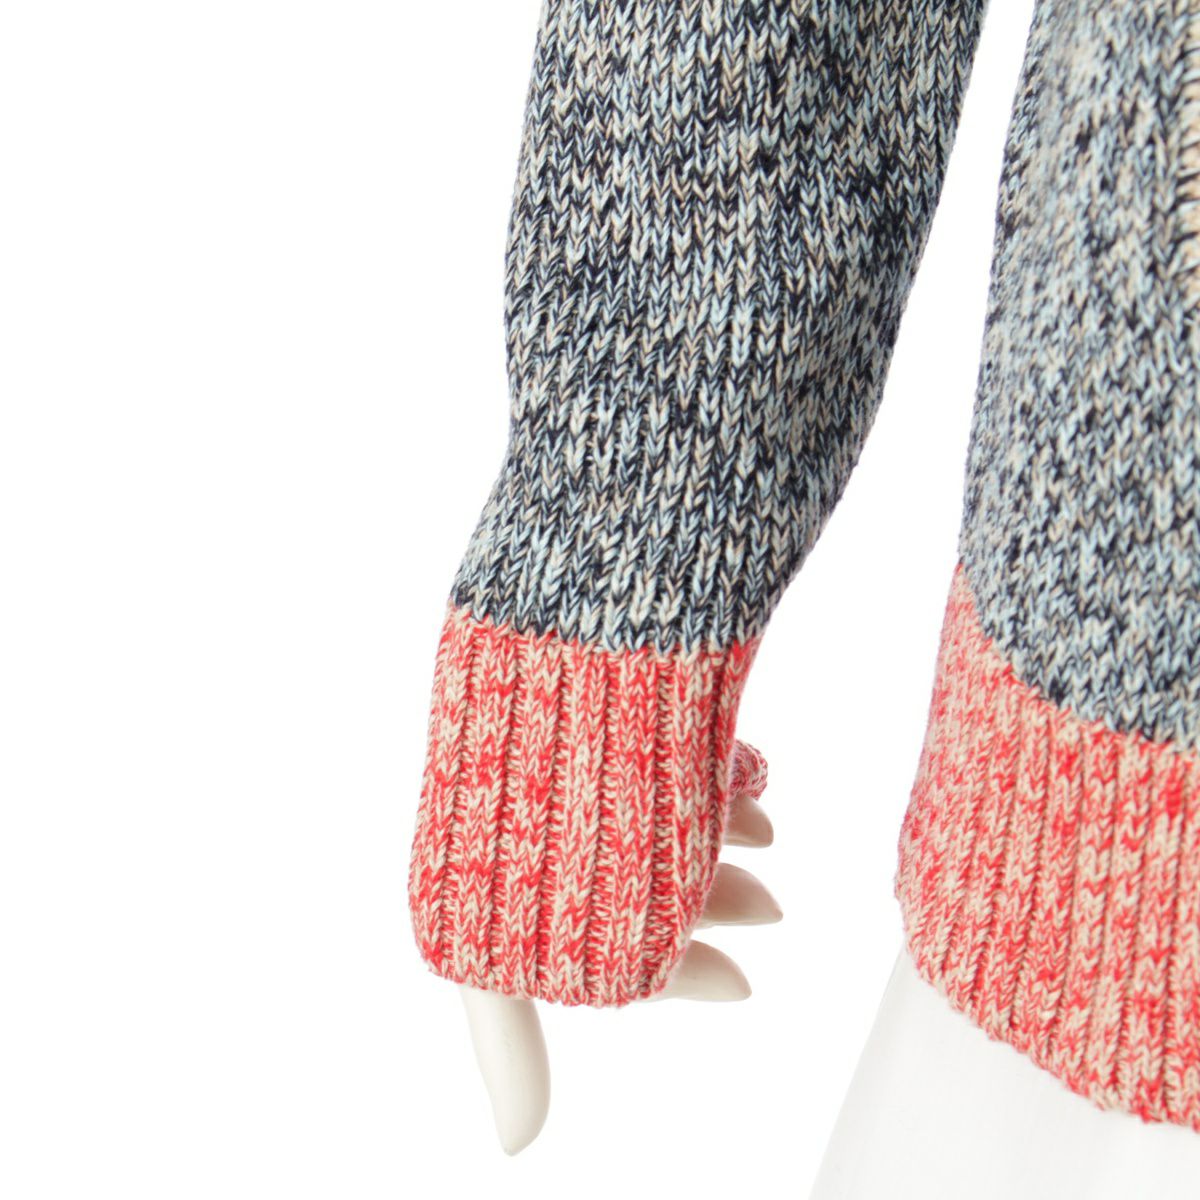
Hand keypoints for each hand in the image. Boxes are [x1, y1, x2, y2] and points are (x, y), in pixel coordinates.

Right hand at [455, 740, 780, 1152]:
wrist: (535, 687)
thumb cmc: (504, 832)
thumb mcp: (494, 952)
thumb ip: (506, 1041)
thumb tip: (515, 1144)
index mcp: (527, 895)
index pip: (618, 950)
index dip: (682, 973)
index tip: (741, 986)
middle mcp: (559, 837)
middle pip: (652, 885)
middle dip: (717, 901)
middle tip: (772, 909)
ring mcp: (590, 771)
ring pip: (673, 820)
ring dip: (726, 833)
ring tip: (765, 831)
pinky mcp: (618, 717)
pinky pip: (679, 754)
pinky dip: (721, 775)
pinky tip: (753, 779)